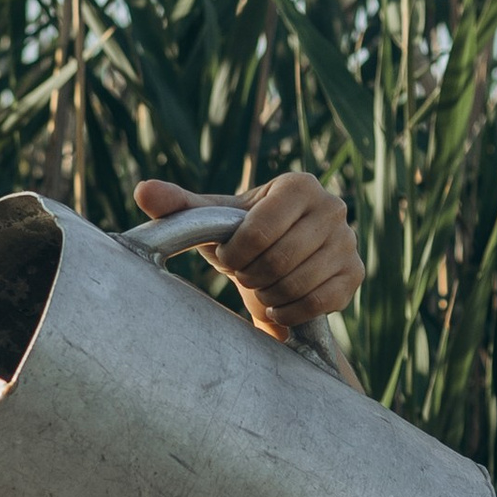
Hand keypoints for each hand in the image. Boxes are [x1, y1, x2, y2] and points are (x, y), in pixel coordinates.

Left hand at [134, 170, 359, 337]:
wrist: (279, 265)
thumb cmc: (242, 238)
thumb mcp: (213, 222)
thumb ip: (179, 206)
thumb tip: (142, 190)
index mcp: (299, 185)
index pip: (258, 230)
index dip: (235, 254)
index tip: (229, 257)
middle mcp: (332, 206)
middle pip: (279, 259)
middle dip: (252, 276)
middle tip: (245, 276)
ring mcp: (348, 241)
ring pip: (298, 282)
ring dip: (269, 295)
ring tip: (261, 287)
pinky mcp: (354, 275)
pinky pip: (318, 302)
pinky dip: (290, 311)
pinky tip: (278, 306)